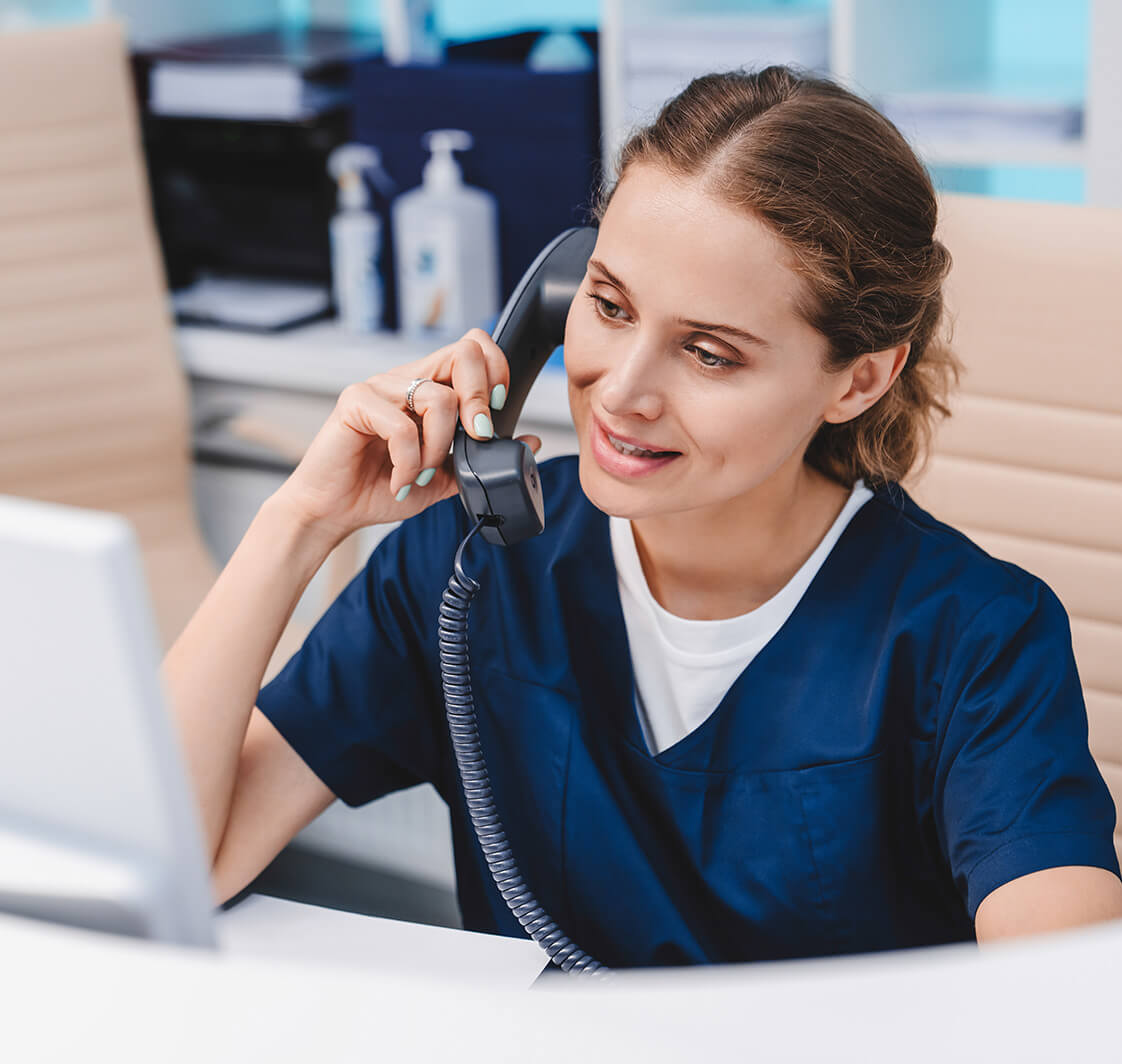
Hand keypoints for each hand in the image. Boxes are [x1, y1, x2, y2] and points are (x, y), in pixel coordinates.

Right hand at [270, 328, 541, 543]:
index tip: (495, 413)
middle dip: (480, 398)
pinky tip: (399, 480)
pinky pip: (401, 426)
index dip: (495, 371)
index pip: (473, 348)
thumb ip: (484, 458)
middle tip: (475, 438)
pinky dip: (408, 462)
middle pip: (463, 352)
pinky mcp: (355, 403)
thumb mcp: (445, 477)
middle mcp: (405, 378)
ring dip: (438, 448)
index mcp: (428, 387)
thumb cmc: (382, 488)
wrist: (334, 511)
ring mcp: (379, 387)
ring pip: (438, 398)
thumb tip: (531, 442)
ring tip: (420, 474)